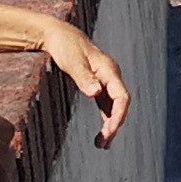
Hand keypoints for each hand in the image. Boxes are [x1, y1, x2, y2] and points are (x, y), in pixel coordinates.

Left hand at [36, 17, 130, 144]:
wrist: (58, 36)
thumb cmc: (65, 46)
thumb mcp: (72, 61)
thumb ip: (84, 77)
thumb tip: (96, 93)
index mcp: (109, 70)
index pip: (122, 96)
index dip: (119, 115)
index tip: (110, 130)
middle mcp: (111, 77)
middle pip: (120, 105)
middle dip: (114, 125)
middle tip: (103, 143)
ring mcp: (105, 82)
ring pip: (114, 108)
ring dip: (110, 126)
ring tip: (101, 145)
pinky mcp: (98, 86)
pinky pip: (106, 107)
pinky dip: (105, 121)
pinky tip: (100, 135)